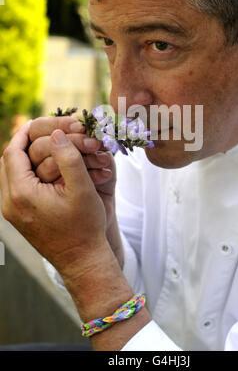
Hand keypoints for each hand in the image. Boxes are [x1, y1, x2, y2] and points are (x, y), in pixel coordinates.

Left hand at [0, 120, 107, 278]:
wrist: (82, 261)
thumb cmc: (85, 227)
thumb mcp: (82, 188)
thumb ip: (69, 157)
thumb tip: (56, 134)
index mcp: (21, 194)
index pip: (13, 152)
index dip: (24, 133)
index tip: (36, 121)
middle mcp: (10, 203)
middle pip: (8, 162)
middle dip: (23, 143)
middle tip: (39, 131)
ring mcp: (12, 212)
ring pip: (11, 174)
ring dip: (25, 157)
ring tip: (42, 146)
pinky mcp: (19, 218)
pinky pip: (16, 186)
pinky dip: (27, 172)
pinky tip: (44, 168)